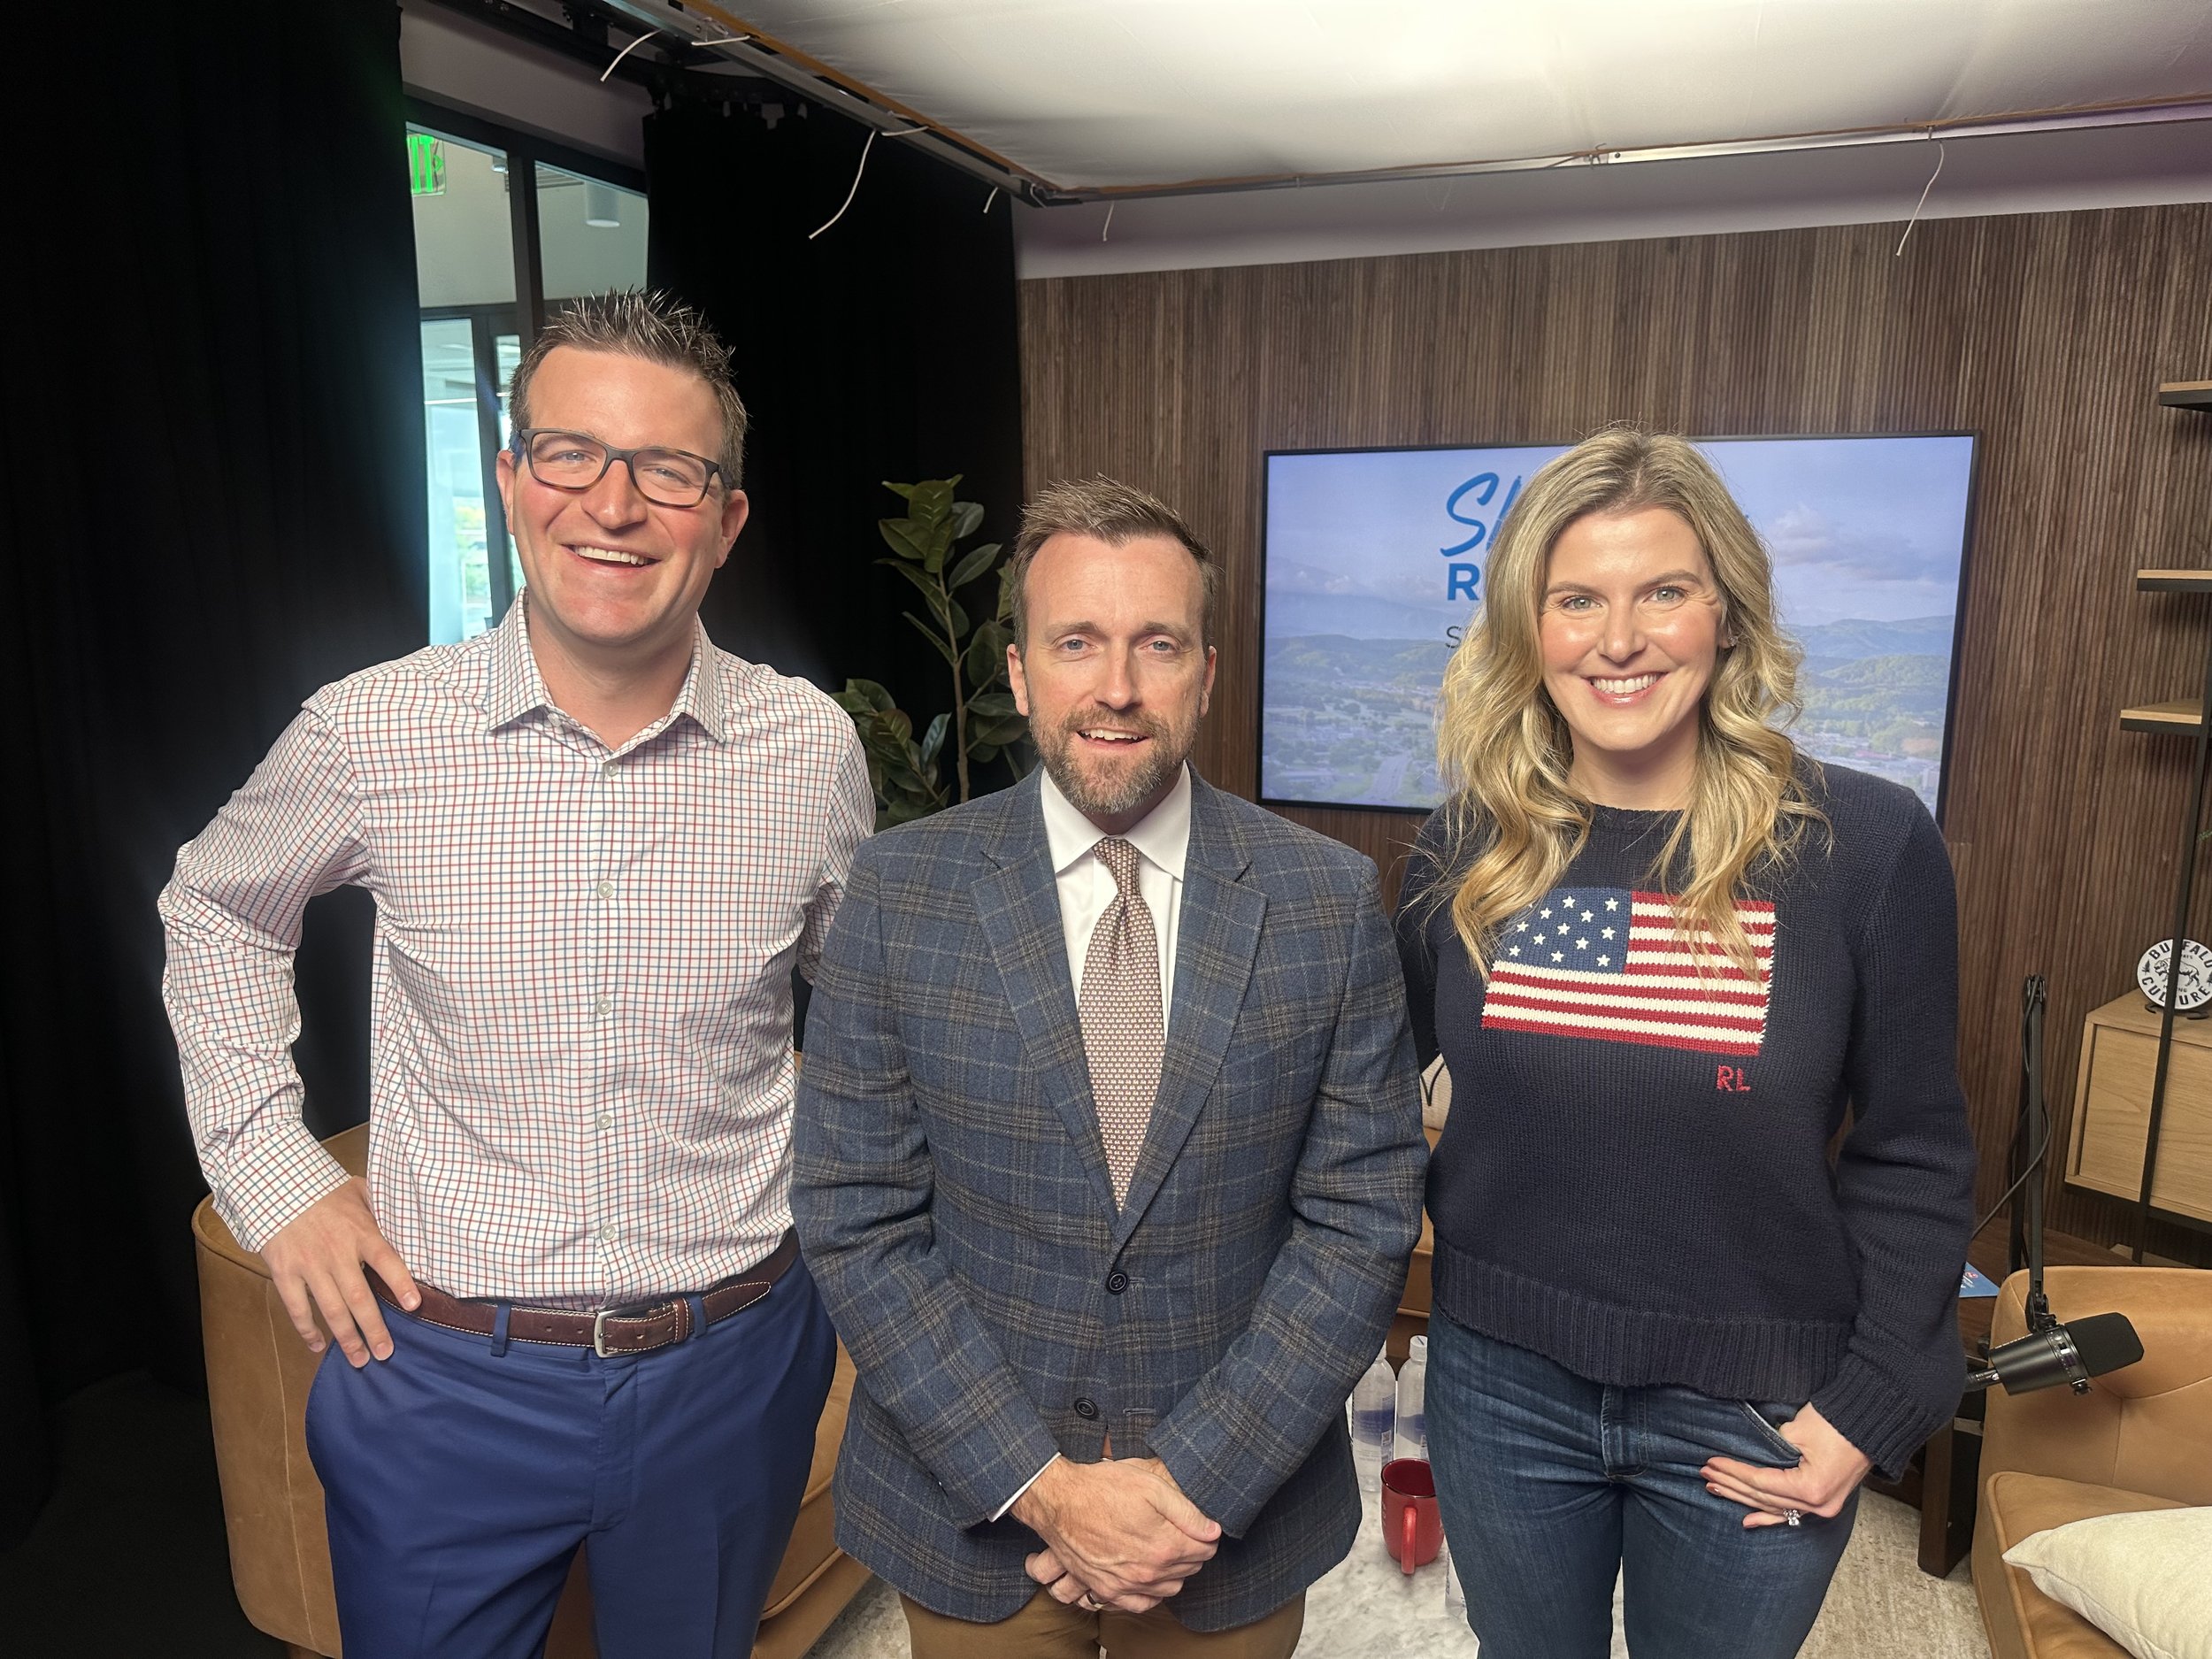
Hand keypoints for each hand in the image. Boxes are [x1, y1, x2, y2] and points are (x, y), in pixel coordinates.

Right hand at [260, 1178, 419, 1367]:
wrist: (278, 1186)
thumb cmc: (326, 1190)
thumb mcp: (360, 1191)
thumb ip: (382, 1211)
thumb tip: (410, 1222)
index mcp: (361, 1233)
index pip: (387, 1261)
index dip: (401, 1283)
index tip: (414, 1306)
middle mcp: (337, 1254)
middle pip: (360, 1298)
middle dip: (374, 1329)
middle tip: (386, 1353)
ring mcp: (310, 1266)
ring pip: (332, 1310)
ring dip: (347, 1338)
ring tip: (360, 1360)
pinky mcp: (286, 1273)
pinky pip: (298, 1309)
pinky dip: (308, 1330)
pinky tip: (319, 1346)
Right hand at [1014, 1456, 1219, 1611]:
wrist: (1059, 1502)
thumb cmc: (1103, 1488)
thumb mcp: (1151, 1486)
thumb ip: (1187, 1512)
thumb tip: (1213, 1531)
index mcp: (1164, 1546)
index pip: (1205, 1549)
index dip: (1207, 1534)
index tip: (1200, 1525)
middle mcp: (1148, 1572)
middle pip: (1190, 1569)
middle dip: (1193, 1551)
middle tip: (1184, 1532)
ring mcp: (1127, 1585)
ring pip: (1170, 1588)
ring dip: (1175, 1571)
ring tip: (1167, 1549)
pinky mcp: (1108, 1590)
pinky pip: (1142, 1603)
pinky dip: (1152, 1592)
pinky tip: (1150, 1574)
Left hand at [1701, 1402, 1871, 1528]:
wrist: (1871, 1423)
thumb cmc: (1836, 1422)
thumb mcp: (1797, 1431)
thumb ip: (1770, 1449)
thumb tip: (1749, 1455)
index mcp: (1811, 1489)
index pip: (1760, 1482)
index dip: (1733, 1472)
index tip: (1711, 1462)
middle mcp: (1818, 1505)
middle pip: (1764, 1497)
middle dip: (1732, 1484)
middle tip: (1706, 1474)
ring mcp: (1824, 1507)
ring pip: (1774, 1506)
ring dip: (1744, 1498)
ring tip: (1717, 1489)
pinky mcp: (1825, 1502)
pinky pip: (1792, 1513)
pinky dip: (1769, 1516)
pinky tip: (1748, 1521)